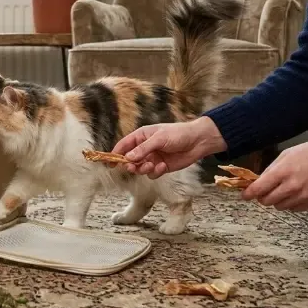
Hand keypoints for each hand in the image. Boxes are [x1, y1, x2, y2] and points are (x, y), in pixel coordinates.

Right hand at [112, 116, 226, 178]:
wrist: (198, 142)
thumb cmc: (178, 134)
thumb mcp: (159, 139)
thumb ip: (143, 149)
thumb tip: (128, 158)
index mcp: (141, 136)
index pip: (124, 145)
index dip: (115, 154)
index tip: (109, 163)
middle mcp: (145, 148)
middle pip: (130, 159)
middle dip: (131, 164)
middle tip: (133, 167)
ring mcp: (152, 157)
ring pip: (140, 168)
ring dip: (143, 169)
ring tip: (152, 165)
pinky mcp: (161, 166)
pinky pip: (152, 173)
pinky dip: (155, 172)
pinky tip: (163, 166)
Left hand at [242, 137, 307, 210]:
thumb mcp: (286, 155)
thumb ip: (271, 169)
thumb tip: (259, 180)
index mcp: (282, 172)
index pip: (258, 189)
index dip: (248, 194)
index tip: (244, 195)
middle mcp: (291, 187)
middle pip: (267, 201)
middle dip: (262, 197)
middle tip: (264, 191)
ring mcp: (303, 196)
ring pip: (280, 207)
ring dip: (276, 200)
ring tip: (282, 190)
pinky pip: (294, 209)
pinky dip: (290, 204)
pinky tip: (293, 194)